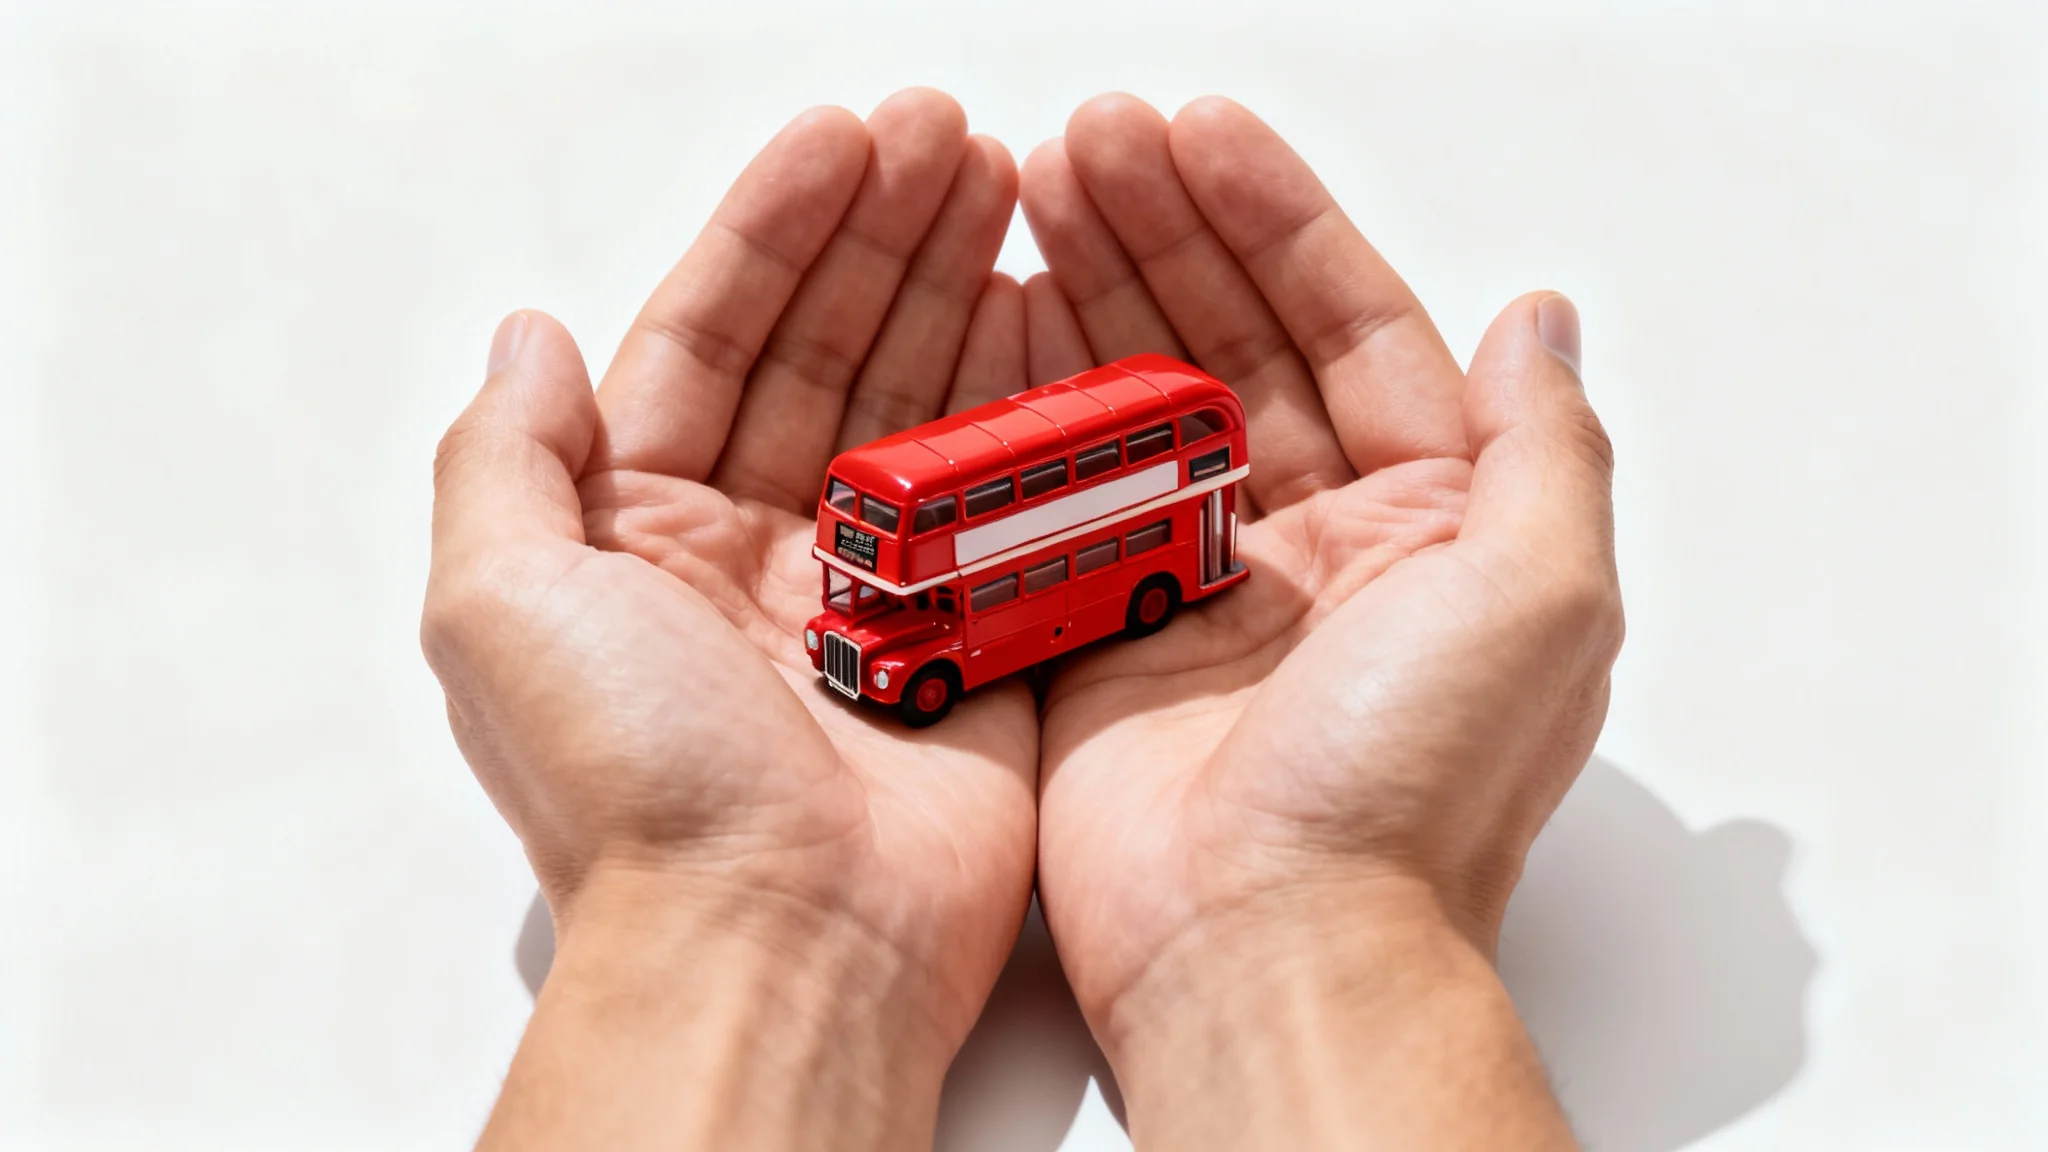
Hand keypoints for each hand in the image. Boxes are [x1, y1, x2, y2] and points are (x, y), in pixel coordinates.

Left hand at [422, 89, 1035, 1149]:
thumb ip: (506, 455)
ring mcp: (878, 599)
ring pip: (924, 412)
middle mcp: (757, 556)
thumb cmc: (636, 787)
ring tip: (1010, 190)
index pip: (716, 340)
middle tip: (949, 138)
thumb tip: (530, 332)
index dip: (777, 231)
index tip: (844, 140)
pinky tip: (1056, 321)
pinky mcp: (977, 647)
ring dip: (961, 296)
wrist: (782, 940)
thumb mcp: (500, 603)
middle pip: (830, 355)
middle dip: (886, 237)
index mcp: (644, 535)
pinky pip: (1012, 505)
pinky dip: (1036, 413)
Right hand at [1021, 96, 1621, 1145]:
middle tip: (1086, 142)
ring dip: (1092, 291)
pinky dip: (1028, 404)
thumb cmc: (1411, 792)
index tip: (1197, 135)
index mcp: (1427, 521)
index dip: (1273, 220)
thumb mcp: (1541, 598)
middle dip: (1163, 231)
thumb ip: (1543, 446)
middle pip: (1233, 341)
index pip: (1349, 323)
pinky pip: (1059, 493)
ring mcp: (1199, 584)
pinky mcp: (1100, 633)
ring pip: (1141, 401)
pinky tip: (996, 320)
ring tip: (1032, 191)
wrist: (1267, 943)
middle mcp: (1315, 543)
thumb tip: (1541, 318)